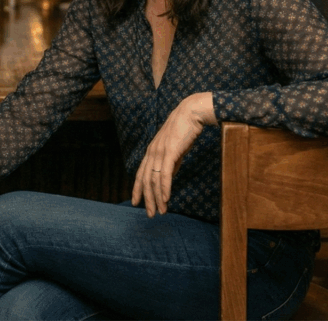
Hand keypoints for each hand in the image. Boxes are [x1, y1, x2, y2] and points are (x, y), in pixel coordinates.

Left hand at [132, 92, 215, 216]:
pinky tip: (165, 199)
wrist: (191, 113)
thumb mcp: (175, 149)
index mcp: (152, 151)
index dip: (137, 189)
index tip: (136, 203)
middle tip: (150, 214)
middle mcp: (152, 152)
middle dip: (147, 199)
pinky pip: (165, 174)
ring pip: (154, 180)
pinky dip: (164, 188)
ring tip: (160, 211)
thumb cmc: (185, 130)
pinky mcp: (170, 151)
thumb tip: (168, 176)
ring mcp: (159, 152)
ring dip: (157, 198)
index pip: (141, 174)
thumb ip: (170, 162)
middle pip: (146, 180)